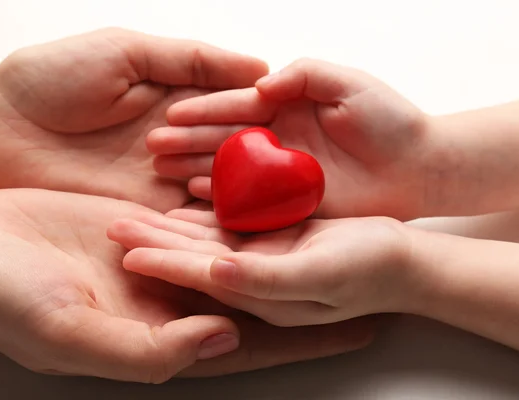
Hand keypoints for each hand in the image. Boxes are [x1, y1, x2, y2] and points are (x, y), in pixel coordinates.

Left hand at [0, 28, 267, 211]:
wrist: (0, 133)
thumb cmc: (52, 80)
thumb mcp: (126, 52)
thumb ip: (192, 61)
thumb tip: (260, 67)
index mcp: (180, 94)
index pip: (236, 102)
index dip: (256, 107)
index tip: (283, 111)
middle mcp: (183, 137)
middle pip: (235, 145)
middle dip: (251, 149)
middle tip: (278, 158)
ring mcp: (170, 176)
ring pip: (222, 182)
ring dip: (239, 183)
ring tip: (265, 190)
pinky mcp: (153, 210)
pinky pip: (194, 216)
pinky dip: (214, 214)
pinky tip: (236, 214)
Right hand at [0, 190, 373, 382]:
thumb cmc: (2, 300)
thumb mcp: (71, 334)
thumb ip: (152, 349)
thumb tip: (225, 335)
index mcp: (162, 337)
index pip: (254, 342)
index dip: (309, 339)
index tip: (363, 327)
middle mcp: (170, 301)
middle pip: (259, 298)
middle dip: (312, 288)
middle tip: (367, 272)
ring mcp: (161, 261)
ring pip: (238, 254)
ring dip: (284, 246)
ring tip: (335, 233)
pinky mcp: (145, 224)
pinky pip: (206, 217)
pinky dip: (241, 210)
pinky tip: (276, 197)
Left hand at [107, 205, 413, 326]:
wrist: (402, 260)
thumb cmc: (368, 271)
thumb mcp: (318, 274)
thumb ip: (266, 279)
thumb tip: (217, 272)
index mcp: (259, 297)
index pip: (200, 278)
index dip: (163, 264)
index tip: (126, 250)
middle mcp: (253, 281)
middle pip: (194, 260)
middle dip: (154, 243)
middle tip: (116, 225)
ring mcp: (262, 261)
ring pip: (206, 242)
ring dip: (170, 229)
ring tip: (136, 214)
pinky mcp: (274, 241)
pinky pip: (231, 226)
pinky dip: (204, 215)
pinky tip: (184, 205)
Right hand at [149, 58, 438, 219]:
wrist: (420, 166)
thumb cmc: (390, 119)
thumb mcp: (346, 82)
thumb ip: (303, 75)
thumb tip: (259, 84)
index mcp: (287, 106)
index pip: (238, 106)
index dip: (205, 110)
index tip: (171, 116)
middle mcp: (278, 140)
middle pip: (225, 139)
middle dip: (188, 141)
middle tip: (153, 147)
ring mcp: (281, 173)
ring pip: (231, 170)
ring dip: (196, 168)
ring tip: (163, 171)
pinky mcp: (291, 203)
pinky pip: (251, 200)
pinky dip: (223, 197)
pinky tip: (196, 194)